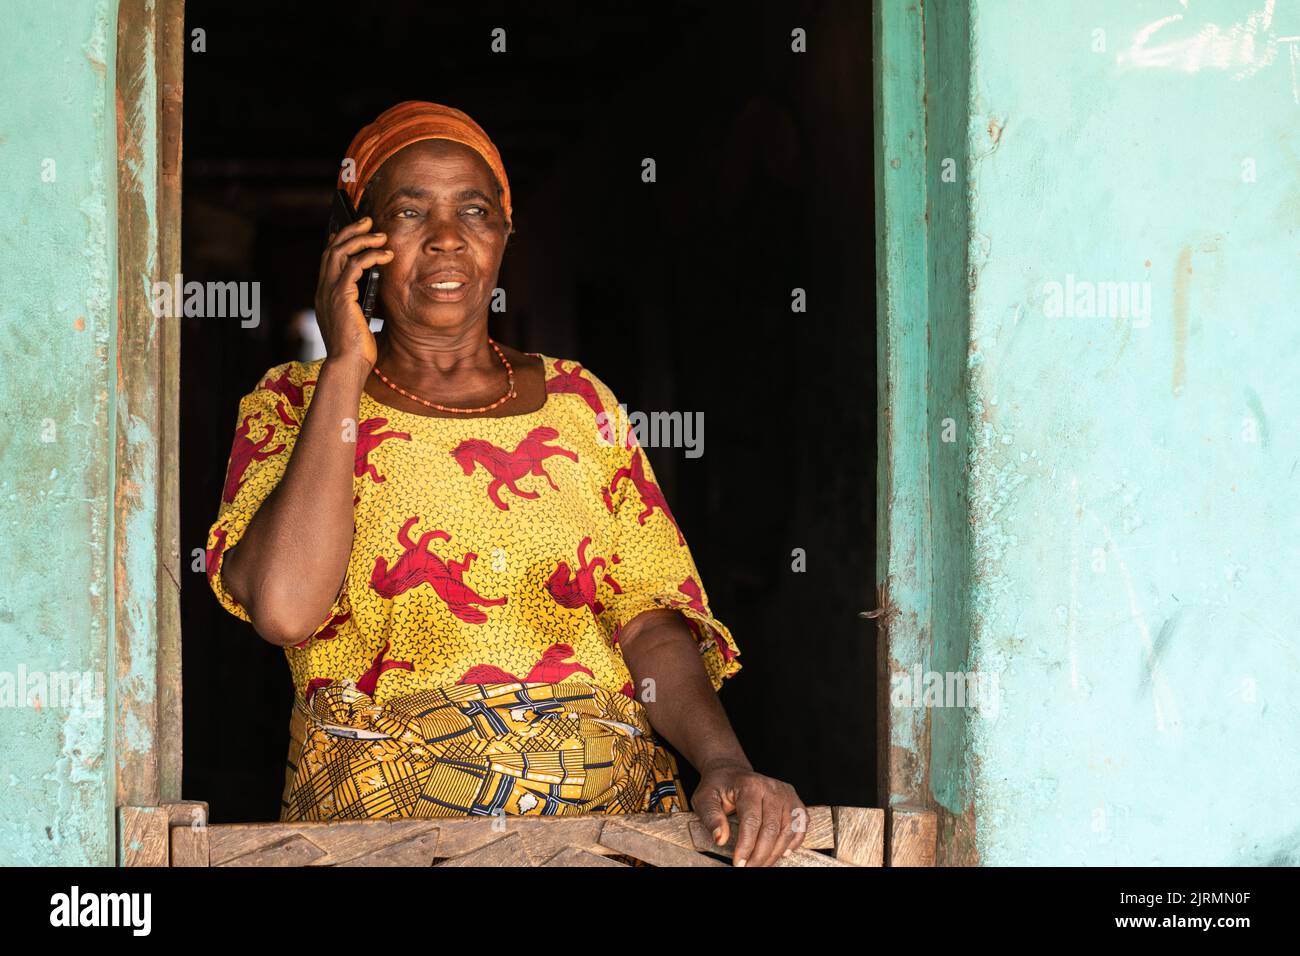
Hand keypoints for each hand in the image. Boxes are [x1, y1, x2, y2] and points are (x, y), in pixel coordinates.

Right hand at [315, 215, 391, 369]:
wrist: (348, 365)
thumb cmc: (356, 349)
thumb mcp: (358, 321)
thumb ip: (360, 304)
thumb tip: (375, 289)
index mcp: (325, 295)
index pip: (328, 259)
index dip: (339, 241)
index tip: (355, 231)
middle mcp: (323, 290)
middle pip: (331, 249)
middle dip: (350, 231)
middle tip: (369, 221)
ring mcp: (329, 292)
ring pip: (339, 252)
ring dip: (361, 239)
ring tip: (381, 235)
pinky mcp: (341, 296)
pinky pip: (353, 266)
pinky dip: (370, 256)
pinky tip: (385, 255)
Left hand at [692, 763, 806, 866]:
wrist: (731, 772)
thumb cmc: (718, 787)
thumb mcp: (705, 798)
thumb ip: (711, 817)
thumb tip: (720, 839)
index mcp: (750, 785)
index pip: (752, 821)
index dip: (746, 846)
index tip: (738, 864)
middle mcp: (772, 788)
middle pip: (772, 828)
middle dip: (760, 855)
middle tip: (749, 868)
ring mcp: (786, 794)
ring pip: (788, 830)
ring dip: (775, 853)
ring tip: (761, 864)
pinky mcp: (795, 801)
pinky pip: (801, 826)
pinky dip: (794, 843)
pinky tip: (781, 853)